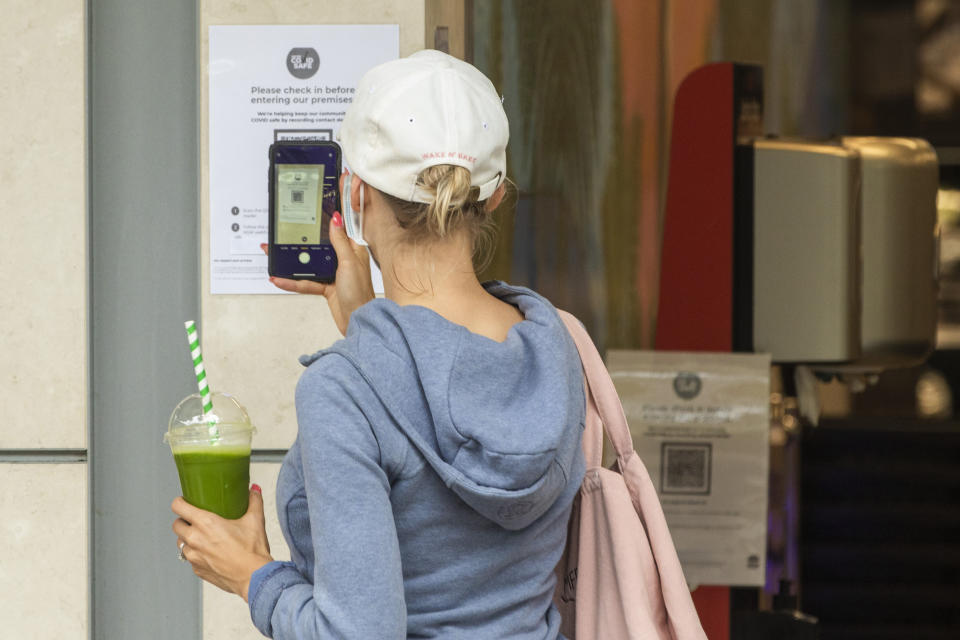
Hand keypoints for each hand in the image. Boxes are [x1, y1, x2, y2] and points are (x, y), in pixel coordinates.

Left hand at [172, 486, 273, 601]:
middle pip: (176, 525)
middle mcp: (195, 539)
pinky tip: (210, 552)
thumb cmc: (252, 551)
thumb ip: (254, 501)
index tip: (185, 501)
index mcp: (206, 523)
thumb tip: (254, 490)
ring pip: (181, 543)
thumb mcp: (255, 520)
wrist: (253, 577)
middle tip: (196, 519)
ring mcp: (194, 556)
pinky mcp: (197, 570)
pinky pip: (190, 558)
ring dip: (188, 538)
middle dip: (183, 520)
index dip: (180, 502)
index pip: (179, 507)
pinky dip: (196, 554)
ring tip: (202, 537)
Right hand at [262, 176, 374, 334]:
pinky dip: (291, 281)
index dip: (343, 200)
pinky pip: (305, 281)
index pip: (347, 218)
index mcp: (354, 247)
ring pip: (308, 258)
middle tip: (292, 213)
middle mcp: (343, 256)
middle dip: (306, 227)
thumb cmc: (360, 294)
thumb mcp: (349, 263)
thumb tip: (335, 218)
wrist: (359, 322)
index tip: (340, 180)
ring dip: (291, 256)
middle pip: (321, 237)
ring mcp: (333, 271)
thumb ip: (340, 241)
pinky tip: (278, 277)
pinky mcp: (325, 286)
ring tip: (273, 248)